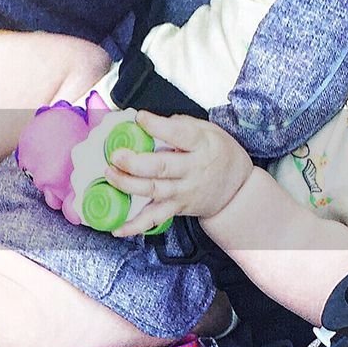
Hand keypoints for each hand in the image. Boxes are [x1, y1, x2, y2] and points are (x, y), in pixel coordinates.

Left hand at [105, 111, 254, 236]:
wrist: (237, 190)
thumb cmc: (219, 155)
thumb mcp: (209, 132)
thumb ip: (181, 124)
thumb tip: (150, 121)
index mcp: (201, 146)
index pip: (180, 134)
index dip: (158, 126)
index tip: (140, 118)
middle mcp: (192, 170)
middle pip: (161, 167)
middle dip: (135, 162)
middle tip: (116, 155)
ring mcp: (182, 192)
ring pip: (153, 190)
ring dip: (127, 185)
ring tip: (109, 174)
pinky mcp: (175, 208)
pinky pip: (153, 219)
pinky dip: (134, 226)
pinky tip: (116, 228)